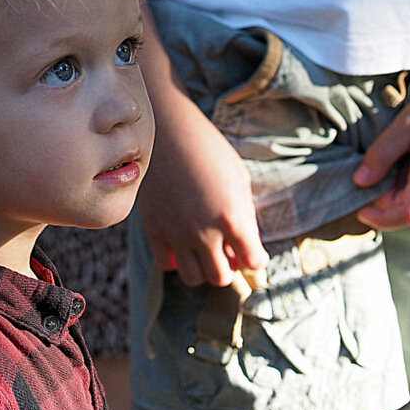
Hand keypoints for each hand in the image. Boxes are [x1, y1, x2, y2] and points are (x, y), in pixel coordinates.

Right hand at [137, 98, 265, 286]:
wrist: (167, 132)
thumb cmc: (209, 149)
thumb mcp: (239, 178)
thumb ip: (245, 215)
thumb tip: (248, 241)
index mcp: (232, 218)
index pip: (253, 261)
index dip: (256, 258)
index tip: (252, 251)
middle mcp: (204, 233)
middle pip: (221, 277)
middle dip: (230, 267)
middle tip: (228, 251)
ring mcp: (176, 234)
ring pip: (193, 277)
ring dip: (203, 269)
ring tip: (205, 250)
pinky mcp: (154, 229)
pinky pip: (166, 263)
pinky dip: (177, 260)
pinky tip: (183, 243)